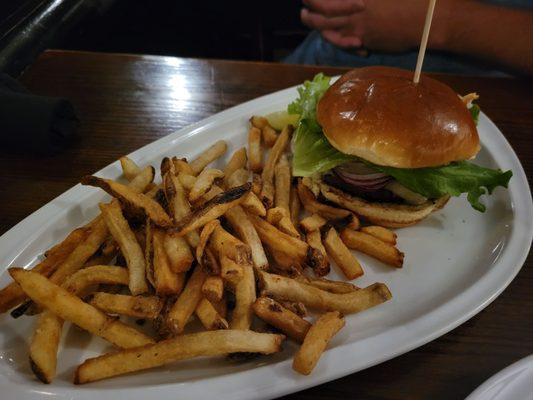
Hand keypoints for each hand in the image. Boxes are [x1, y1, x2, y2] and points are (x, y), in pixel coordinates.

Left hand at [301, 0, 451, 51]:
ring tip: (312, 23)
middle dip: (308, 11)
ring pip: (328, 30)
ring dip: (316, 27)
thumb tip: (356, 1)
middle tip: (303, 11)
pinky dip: (340, 41)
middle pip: (321, 12)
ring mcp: (357, 27)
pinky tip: (339, 37)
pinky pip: (345, 43)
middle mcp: (354, 9)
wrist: (427, 20)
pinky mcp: (365, 41)